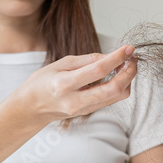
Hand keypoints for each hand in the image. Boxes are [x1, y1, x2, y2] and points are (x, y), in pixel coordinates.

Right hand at [15, 45, 137, 123]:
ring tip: (125, 65)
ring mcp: (83, 110)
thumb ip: (86, 60)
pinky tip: (116, 75)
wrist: (30, 109)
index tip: (129, 49)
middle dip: (129, 73)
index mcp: (64, 84)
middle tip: (132, 59)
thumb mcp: (59, 64)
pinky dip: (118, 87)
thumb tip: (108, 56)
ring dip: (126, 80)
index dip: (117, 58)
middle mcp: (75, 100)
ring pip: (116, 97)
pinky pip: (110, 100)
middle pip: (113, 89)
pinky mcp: (88, 113)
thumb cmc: (41, 83)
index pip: (98, 70)